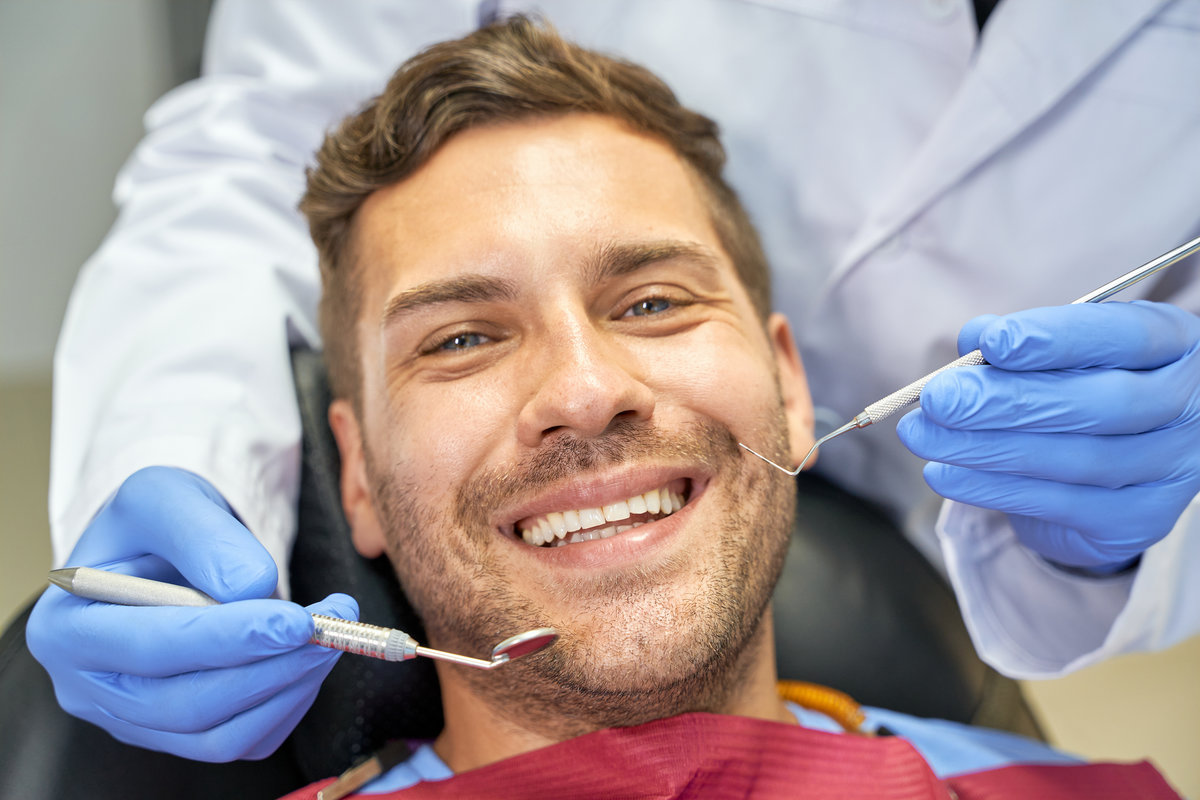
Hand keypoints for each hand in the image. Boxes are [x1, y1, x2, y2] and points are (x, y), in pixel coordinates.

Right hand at [27, 466, 353, 760]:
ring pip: (217, 735)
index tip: (293, 620)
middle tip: (330, 627)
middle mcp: (89, 687)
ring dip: (287, 688)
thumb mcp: (165, 495)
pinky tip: (309, 660)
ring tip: (331, 636)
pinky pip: (240, 741)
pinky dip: (287, 706)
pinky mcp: (178, 734)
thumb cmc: (153, 525)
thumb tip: (251, 586)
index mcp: (65, 628)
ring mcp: (133, 719)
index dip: (228, 638)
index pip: (150, 649)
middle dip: (269, 667)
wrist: (163, 549)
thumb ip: (202, 533)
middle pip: (185, 704)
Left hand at [897, 300, 1199, 568]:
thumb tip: (973, 339)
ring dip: (986, 448)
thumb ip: (1019, 342)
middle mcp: (1185, 407)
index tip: (992, 342)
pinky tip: (944, 473)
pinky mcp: (1138, 519)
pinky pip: (1057, 504)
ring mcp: (1169, 468)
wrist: (1126, 460)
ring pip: (1075, 460)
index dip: (1056, 339)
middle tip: (938, 398)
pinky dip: (991, 489)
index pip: (1123, 336)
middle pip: (1100, 405)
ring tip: (923, 434)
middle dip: (1008, 401)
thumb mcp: (1062, 352)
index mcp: (1173, 345)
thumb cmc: (1086, 384)